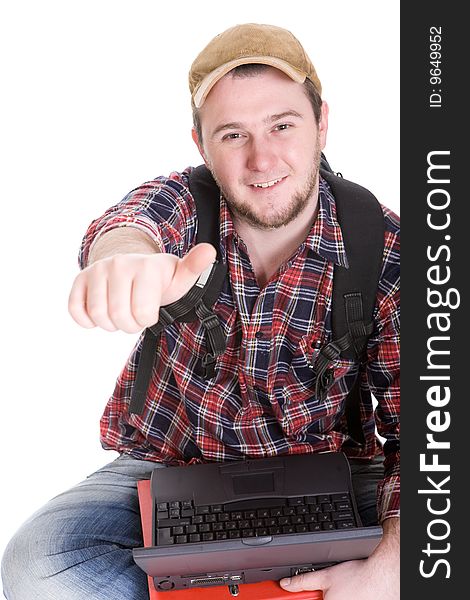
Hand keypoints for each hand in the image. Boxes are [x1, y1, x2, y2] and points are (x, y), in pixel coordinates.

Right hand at [68, 243, 216, 332]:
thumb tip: (210, 252)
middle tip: (135, 312)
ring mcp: (97, 270)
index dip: (147, 319)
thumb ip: (194, 266)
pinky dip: (87, 319)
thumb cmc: (160, 279)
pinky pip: (75, 309)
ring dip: (110, 323)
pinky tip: (100, 312)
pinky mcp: (80, 280)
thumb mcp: (181, 275)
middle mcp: (119, 264)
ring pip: (98, 315)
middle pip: (119, 318)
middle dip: (129, 324)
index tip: (151, 309)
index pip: (142, 314)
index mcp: (145, 267)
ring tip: (121, 311)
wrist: (133, 267)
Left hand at [280, 518, 398, 598]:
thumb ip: (302, 581)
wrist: (382, 575)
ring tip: (342, 591)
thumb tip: (286, 583)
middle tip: (332, 590)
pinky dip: (347, 598)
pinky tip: (350, 593)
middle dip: (321, 598)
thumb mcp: (325, 576)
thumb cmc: (358, 576)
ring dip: (335, 598)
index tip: (312, 596)